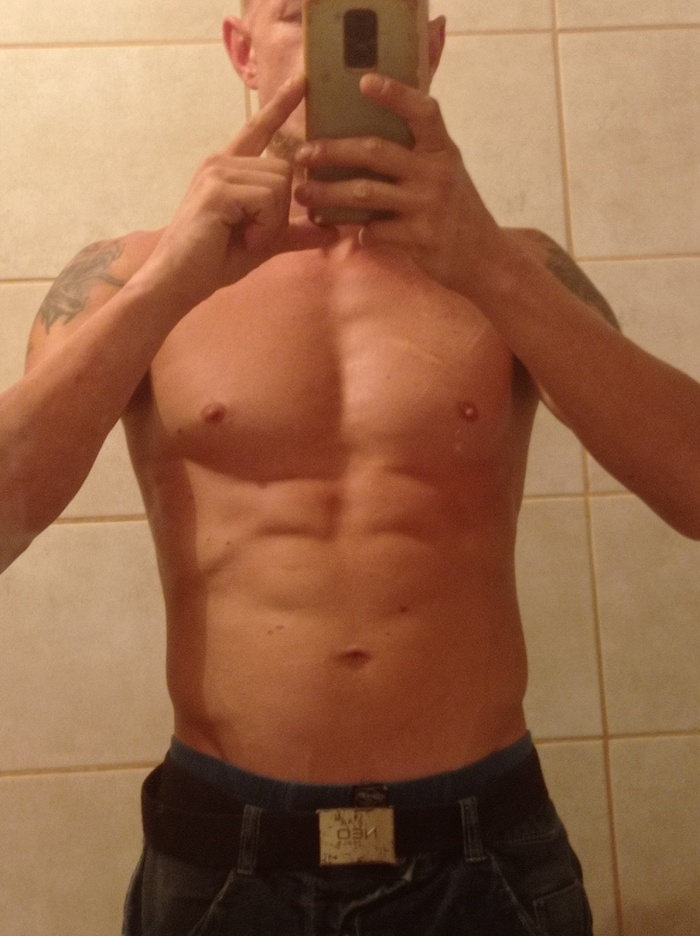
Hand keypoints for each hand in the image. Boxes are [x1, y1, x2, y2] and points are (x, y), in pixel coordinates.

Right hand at [137, 75, 337, 309]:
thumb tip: (333, 230)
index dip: (281, 105)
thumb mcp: (265, 243)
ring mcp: (218, 171)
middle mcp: (222, 161)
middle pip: (285, 170)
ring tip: (243, 236)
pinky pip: (268, 200)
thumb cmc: (214, 260)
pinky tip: (239, 238)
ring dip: (270, 222)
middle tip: (251, 234)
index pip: (260, 129)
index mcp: (230, 168)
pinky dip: (262, 227)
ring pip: (279, 185)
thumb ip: (296, 232)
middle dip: (279, 212)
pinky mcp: (218, 188)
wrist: (177, 281)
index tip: (303, 80)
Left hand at [294, 74, 506, 296]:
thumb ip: (417, 152)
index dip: (395, 94)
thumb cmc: (456, 209)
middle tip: (302, 154)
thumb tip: (369, 133)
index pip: (422, 112)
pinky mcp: (420, 238)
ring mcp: (428, 206)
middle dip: (333, 151)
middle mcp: (435, 173)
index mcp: (441, 150)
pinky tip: (351, 233)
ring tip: (304, 195)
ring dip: (328, 194)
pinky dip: (360, 232)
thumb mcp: (445, 172)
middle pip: (375, 152)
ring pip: (365, 193)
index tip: (364, 82)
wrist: (485, 256)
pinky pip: (376, 231)